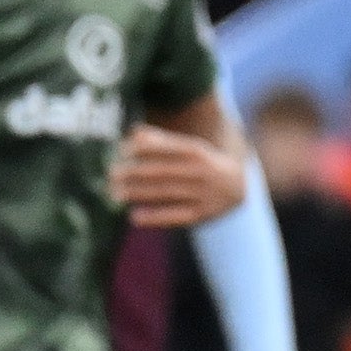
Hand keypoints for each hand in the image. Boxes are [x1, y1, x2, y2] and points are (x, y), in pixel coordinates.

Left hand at [111, 120, 249, 225]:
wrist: (240, 187)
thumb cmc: (203, 163)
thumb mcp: (189, 148)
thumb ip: (162, 140)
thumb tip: (134, 133)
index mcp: (197, 151)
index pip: (168, 147)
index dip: (145, 147)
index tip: (121, 149)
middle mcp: (201, 172)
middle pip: (163, 171)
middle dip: (135, 172)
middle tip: (111, 174)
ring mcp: (202, 194)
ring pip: (166, 193)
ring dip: (139, 193)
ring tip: (115, 193)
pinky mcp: (201, 215)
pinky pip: (175, 216)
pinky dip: (155, 217)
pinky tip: (134, 217)